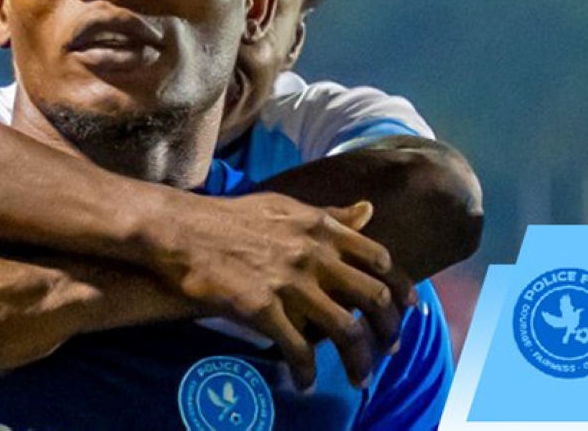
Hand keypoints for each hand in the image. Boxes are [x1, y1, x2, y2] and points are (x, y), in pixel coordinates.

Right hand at [153, 193, 415, 388]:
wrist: (179, 230)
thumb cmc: (228, 217)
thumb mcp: (284, 206)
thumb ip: (328, 215)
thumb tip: (367, 210)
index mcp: (320, 228)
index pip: (379, 260)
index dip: (400, 289)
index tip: (407, 309)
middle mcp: (313, 254)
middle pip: (372, 299)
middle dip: (388, 332)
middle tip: (389, 351)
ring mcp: (289, 282)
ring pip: (345, 330)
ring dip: (358, 361)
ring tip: (357, 378)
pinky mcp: (262, 308)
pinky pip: (297, 348)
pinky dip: (306, 371)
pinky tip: (303, 382)